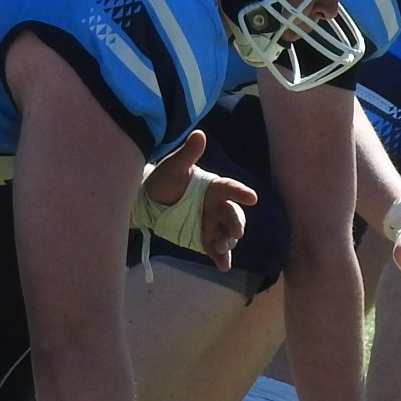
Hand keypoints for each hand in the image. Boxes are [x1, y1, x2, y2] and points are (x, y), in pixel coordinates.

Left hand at [136, 130, 255, 266]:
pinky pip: (215, 249)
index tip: (252, 197)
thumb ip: (187, 154)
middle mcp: (216, 206)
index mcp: (213, 187)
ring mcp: (211, 223)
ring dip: (228, 242)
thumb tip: (199, 134)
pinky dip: (221, 258)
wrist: (148, 202)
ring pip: (227, 234)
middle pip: (233, 215)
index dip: (241, 193)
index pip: (230, 189)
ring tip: (221, 248)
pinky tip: (223, 267)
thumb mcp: (172, 167)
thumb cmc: (163, 180)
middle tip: (236, 233)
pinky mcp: (204, 238)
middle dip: (236, 224)